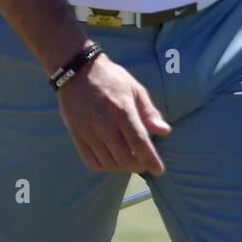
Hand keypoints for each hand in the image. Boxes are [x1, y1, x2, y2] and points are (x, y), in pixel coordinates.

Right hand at [57, 52, 171, 174]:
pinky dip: (105, 166)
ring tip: (128, 160)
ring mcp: (88, 131)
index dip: (151, 160)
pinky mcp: (76, 135)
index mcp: (122, 110)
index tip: (159, 170)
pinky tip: (111, 158)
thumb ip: (149, 112)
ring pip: (109, 163)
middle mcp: (104, 123)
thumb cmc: (111, 79)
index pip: (140, 143)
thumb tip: (165, 131)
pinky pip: (92, 161)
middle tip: (143, 162)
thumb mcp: (135, 89)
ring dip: (122, 167)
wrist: (77, 71)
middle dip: (138, 165)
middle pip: (125, 159)